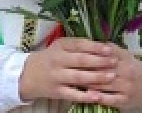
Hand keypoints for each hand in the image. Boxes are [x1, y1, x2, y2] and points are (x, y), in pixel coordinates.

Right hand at [18, 37, 141, 108]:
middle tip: (115, 62)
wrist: (27, 74)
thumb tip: (102, 46)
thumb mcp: (60, 47)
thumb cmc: (50, 58)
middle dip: (99, 61)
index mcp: (60, 46)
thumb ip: (77, 46)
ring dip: (96, 77)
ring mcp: (57, 77)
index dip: (95, 47)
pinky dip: (86, 96)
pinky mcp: (57, 91)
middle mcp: (57, 60)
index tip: (110, 49)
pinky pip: (73, 94)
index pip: (79, 45)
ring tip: (111, 76)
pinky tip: (98, 96)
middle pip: (81, 60)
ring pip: (79, 77)